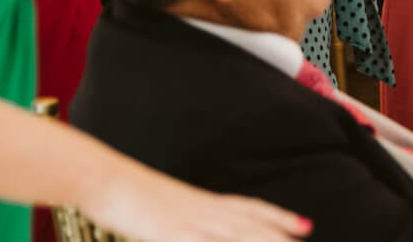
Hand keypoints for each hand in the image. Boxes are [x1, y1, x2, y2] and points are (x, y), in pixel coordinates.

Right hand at [81, 162, 308, 241]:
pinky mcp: (171, 233)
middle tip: (309, 234)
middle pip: (250, 223)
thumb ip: (185, 219)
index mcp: (201, 203)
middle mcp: (202, 211)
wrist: (103, 178)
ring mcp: (188, 222)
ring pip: (235, 234)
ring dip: (261, 240)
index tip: (304, 226)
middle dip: (281, 234)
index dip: (278, 218)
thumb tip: (196, 226)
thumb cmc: (128, 195)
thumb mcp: (164, 209)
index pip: (249, 209)